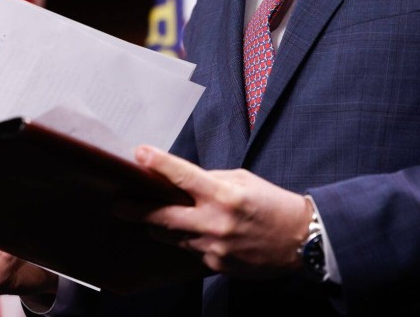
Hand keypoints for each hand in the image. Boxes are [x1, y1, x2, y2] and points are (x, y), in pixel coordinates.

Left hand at [129, 145, 311, 277]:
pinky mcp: (217, 265)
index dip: (158, 164)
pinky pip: (193, 251)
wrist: (300, 240)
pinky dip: (192, 240)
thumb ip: (211, 181)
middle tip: (119, 205)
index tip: (138, 154)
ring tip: (154, 219)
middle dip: (137, 209)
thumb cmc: (272, 204)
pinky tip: (201, 234)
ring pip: (174, 236)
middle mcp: (216, 222)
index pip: (183, 176)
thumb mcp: (243, 181)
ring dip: (163, 226)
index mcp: (224, 194)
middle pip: (164, 216)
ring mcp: (215, 247)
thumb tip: (182, 181)